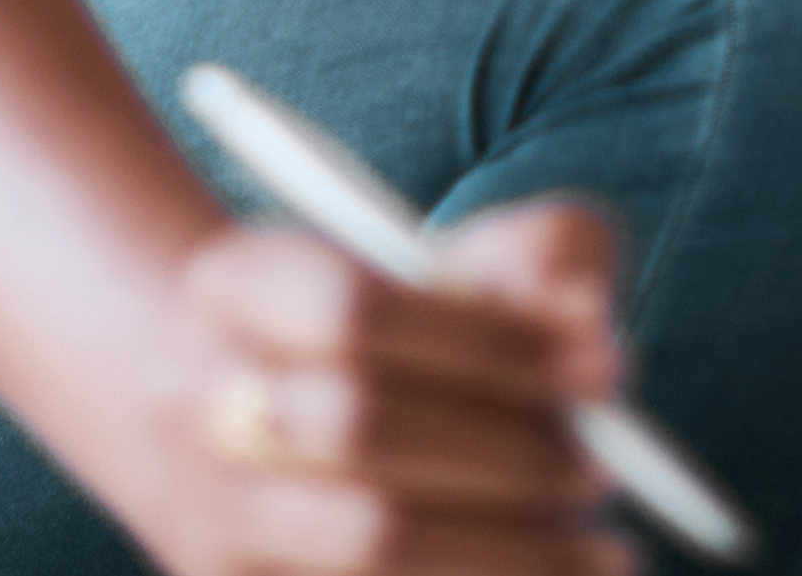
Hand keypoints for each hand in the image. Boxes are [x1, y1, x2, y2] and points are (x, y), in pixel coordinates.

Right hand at [124, 202, 637, 575]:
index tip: (610, 367)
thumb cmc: (389, 335)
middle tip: (605, 468)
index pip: (354, 306)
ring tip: (602, 550)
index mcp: (232, 285)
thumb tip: (586, 311)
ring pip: (363, 540)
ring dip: (506, 546)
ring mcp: (205, 516)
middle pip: (357, 427)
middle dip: (506, 450)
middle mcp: (191, 402)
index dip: (490, 342)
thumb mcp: (453, 264)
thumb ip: (538, 256)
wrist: (239, 424)